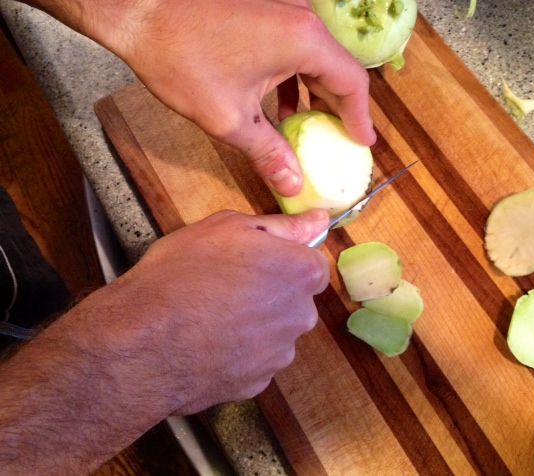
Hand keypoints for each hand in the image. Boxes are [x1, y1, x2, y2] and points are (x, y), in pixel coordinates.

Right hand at [93, 209, 329, 413]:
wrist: (144, 341)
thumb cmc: (184, 272)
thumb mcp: (229, 227)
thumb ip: (283, 226)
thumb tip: (318, 220)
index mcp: (301, 273)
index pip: (312, 264)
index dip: (283, 260)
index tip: (254, 261)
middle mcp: (301, 316)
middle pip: (295, 300)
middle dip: (271, 293)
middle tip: (226, 286)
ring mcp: (280, 355)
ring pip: (275, 332)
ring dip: (254, 325)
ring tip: (210, 317)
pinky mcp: (257, 384)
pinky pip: (254, 361)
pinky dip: (238, 353)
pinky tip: (206, 343)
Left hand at [110, 0, 374, 195]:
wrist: (138, 7)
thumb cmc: (181, 56)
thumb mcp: (228, 118)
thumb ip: (268, 153)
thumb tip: (291, 182)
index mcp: (304, 40)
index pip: (352, 83)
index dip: (360, 118)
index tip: (362, 143)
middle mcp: (301, 17)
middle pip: (337, 68)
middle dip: (338, 107)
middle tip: (339, 140)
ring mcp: (282, 6)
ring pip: (314, 56)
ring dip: (314, 92)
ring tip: (309, 127)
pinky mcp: (264, 6)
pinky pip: (293, 45)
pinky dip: (293, 75)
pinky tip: (278, 104)